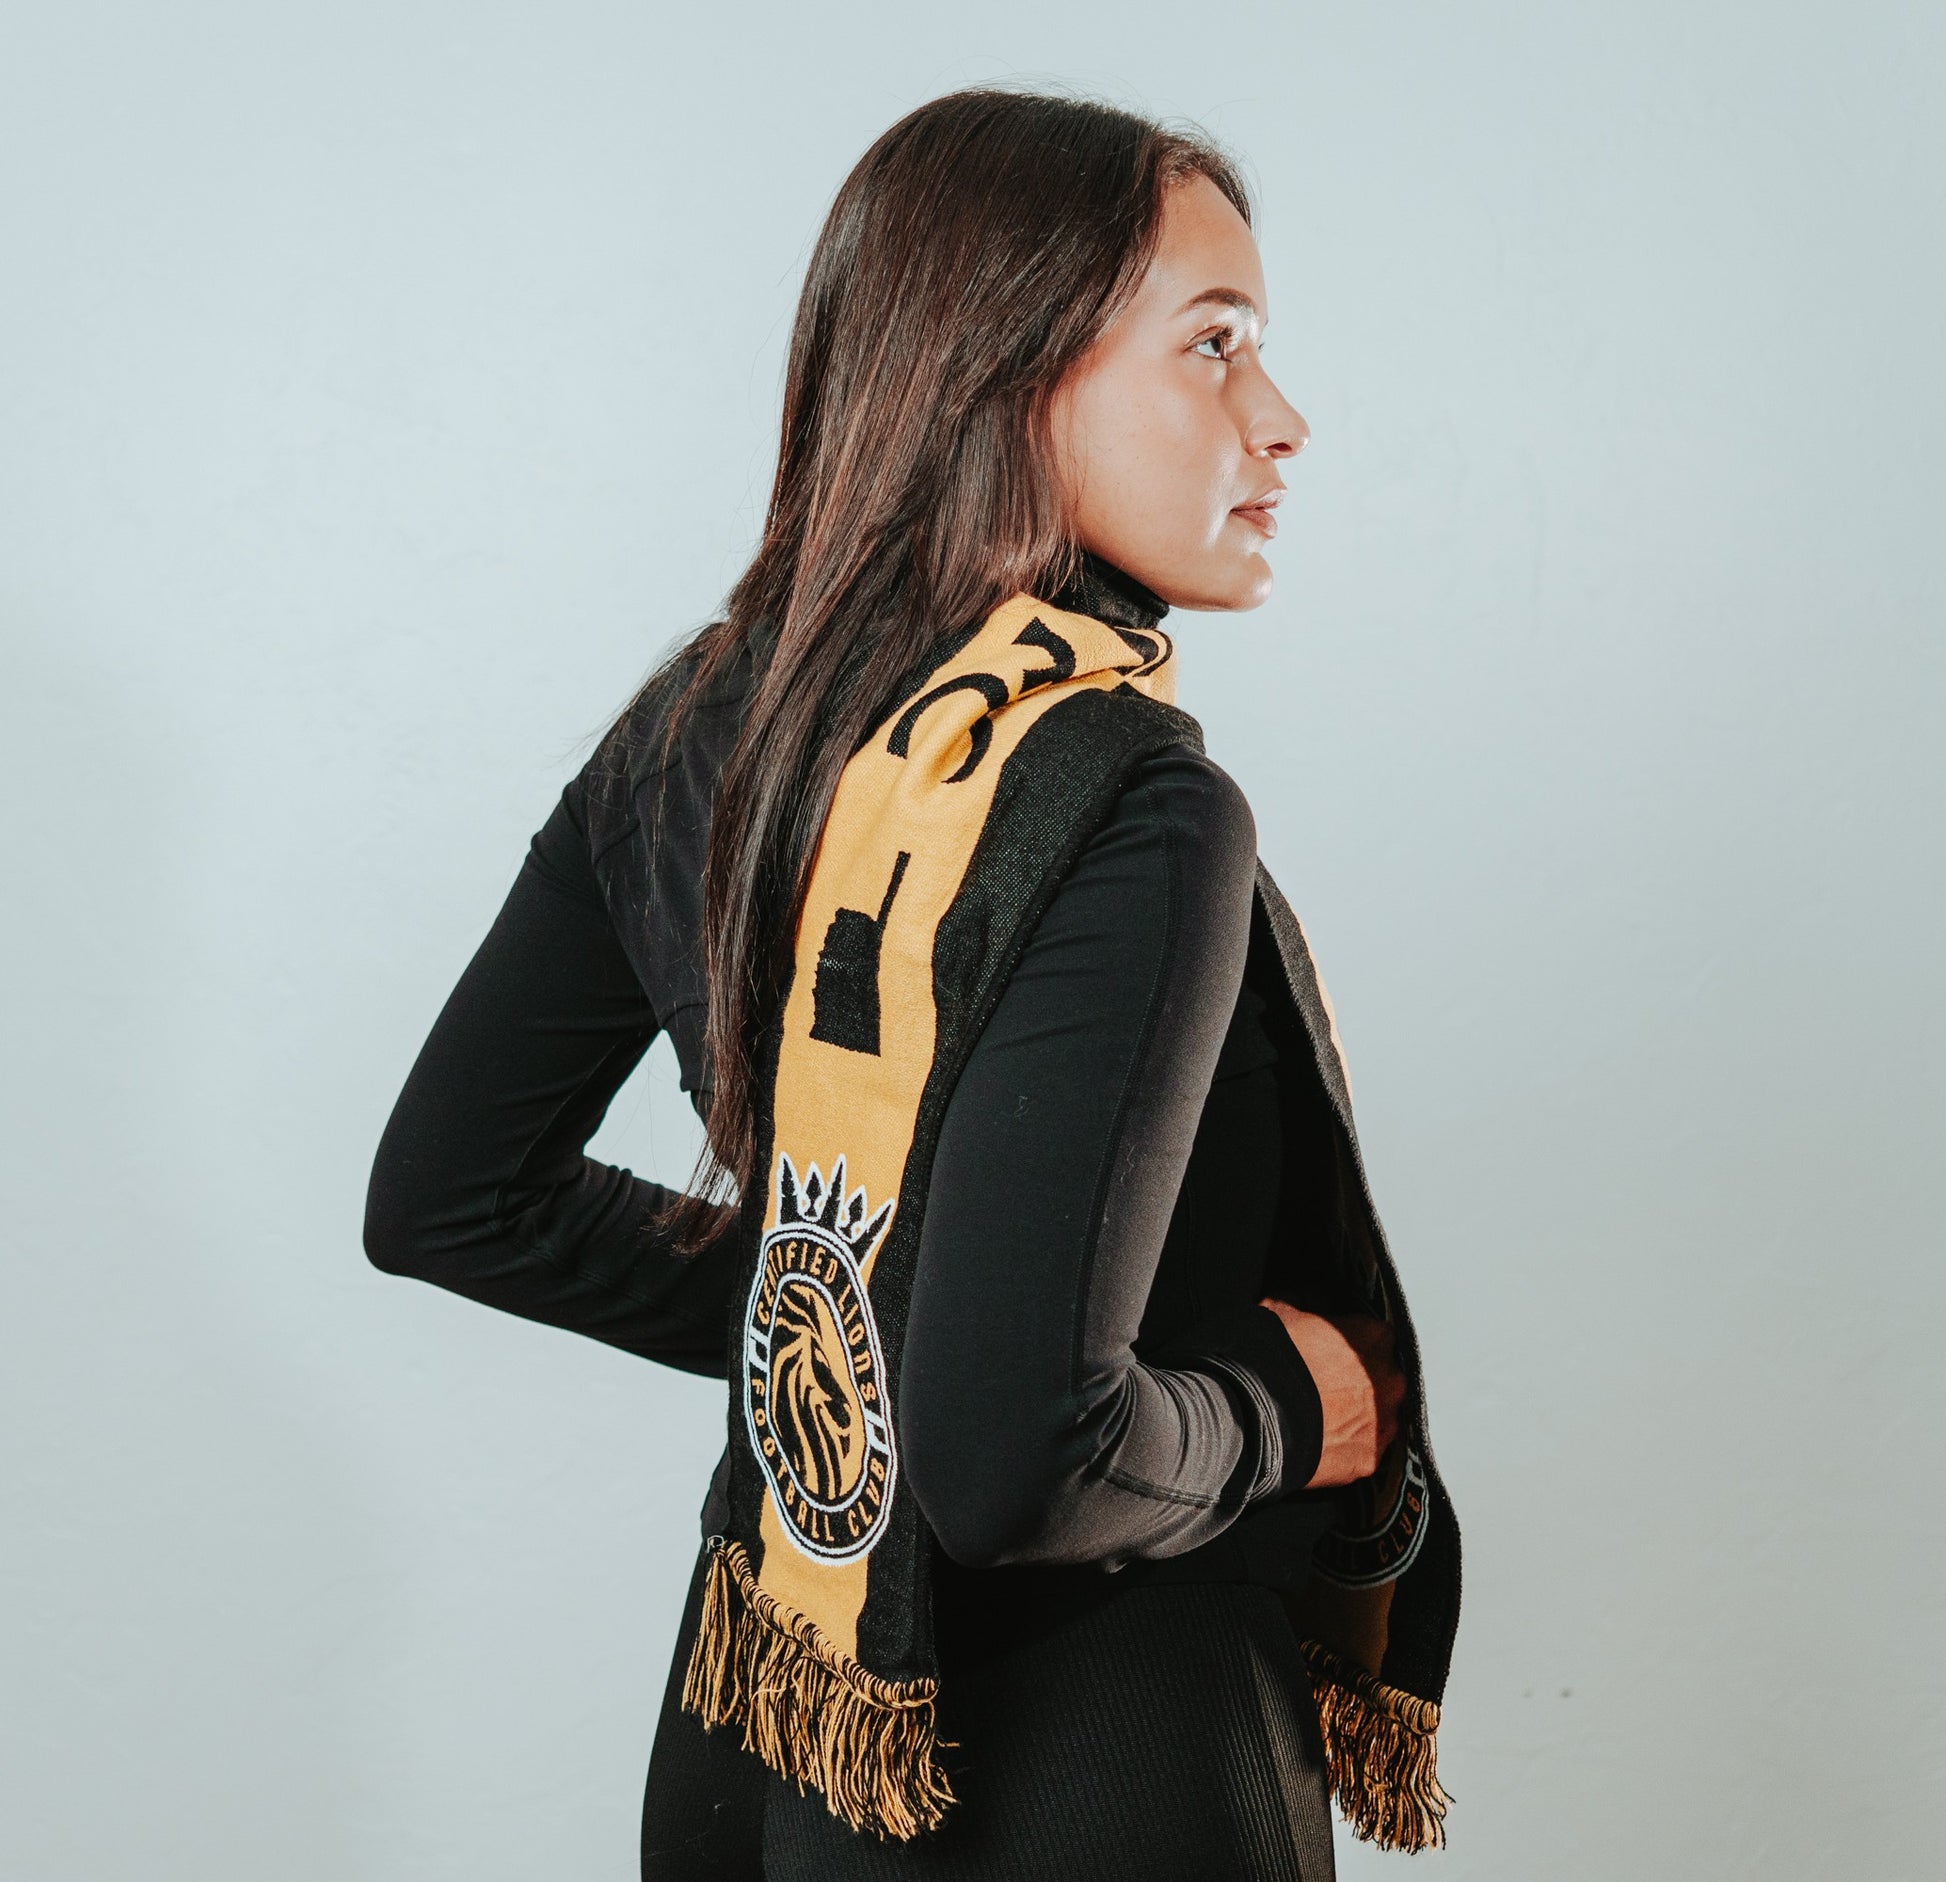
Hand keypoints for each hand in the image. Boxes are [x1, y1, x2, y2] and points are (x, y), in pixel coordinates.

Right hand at [1257, 1299, 1406, 1487]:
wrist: (1256, 1418)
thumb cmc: (1270, 1360)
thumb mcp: (1279, 1310)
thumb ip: (1305, 1302)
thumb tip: (1310, 1298)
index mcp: (1373, 1337)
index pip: (1375, 1334)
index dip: (1352, 1341)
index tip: (1333, 1350)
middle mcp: (1390, 1379)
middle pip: (1384, 1376)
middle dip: (1362, 1381)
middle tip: (1327, 1385)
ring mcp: (1384, 1422)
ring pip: (1380, 1415)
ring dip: (1359, 1415)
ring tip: (1324, 1418)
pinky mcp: (1372, 1459)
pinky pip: (1366, 1449)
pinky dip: (1349, 1447)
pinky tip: (1323, 1443)